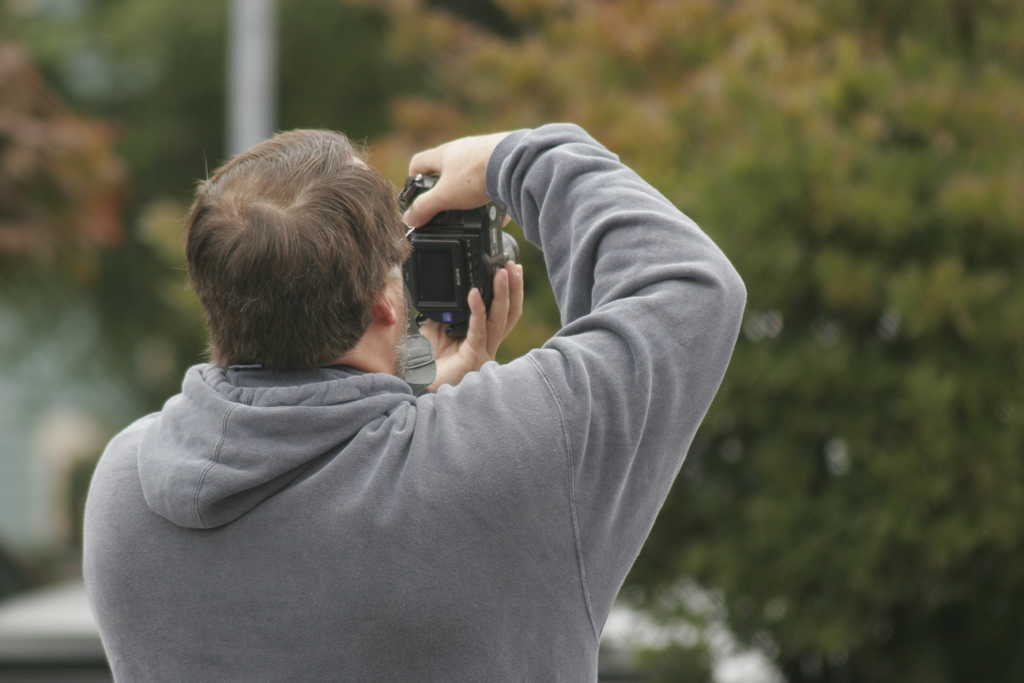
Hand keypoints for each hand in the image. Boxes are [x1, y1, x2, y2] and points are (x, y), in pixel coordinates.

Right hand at [403, 131, 510, 227]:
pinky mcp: (503, 162)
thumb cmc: (476, 174)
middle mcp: (463, 150)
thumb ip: (425, 207)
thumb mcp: (445, 196)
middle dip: (445, 191)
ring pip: (471, 176)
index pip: (418, 163)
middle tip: (446, 210)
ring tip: (474, 214)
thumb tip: (409, 219)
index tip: (415, 197)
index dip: (413, 180)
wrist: (515, 163)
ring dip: (470, 194)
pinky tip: (499, 214)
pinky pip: (494, 182)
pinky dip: (493, 197)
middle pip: (446, 170)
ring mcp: (484, 154)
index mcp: (444, 154)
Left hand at [421, 262, 523, 390]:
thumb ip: (444, 313)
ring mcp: (483, 352)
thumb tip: (442, 294)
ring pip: (500, 319)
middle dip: (514, 288)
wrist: (419, 385)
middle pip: (510, 314)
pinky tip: (474, 293)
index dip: (511, 292)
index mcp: (484, 339)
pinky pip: (478, 329)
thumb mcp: (437, 330)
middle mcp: (489, 345)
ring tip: (501, 272)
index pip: (504, 313)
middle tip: (514, 266)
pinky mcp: (473, 356)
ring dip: (502, 293)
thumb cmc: (429, 364)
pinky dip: (477, 309)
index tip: (510, 270)